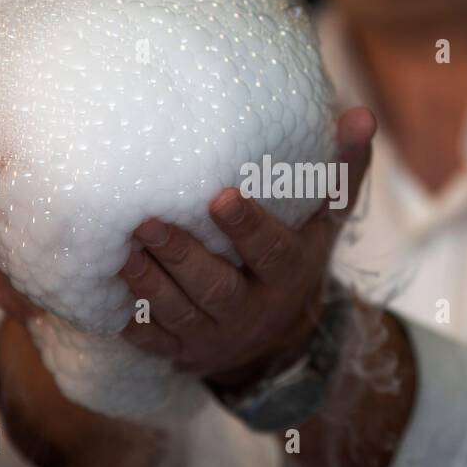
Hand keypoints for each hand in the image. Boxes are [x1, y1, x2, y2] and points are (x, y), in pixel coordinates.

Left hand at [117, 107, 376, 390]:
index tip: (220, 197)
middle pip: (215, 287)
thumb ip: (340, 170)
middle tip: (147, 222)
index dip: (246, 227)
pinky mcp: (182, 352)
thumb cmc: (296, 257)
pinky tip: (105, 299)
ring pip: (179, 313)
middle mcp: (252, 309)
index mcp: (288, 272)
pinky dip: (132, 324)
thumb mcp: (326, 221)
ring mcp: (215, 335)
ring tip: (121, 252)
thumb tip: (360, 114)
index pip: (269, 251)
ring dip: (148, 285)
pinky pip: (154, 343)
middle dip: (181, 256)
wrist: (278, 339)